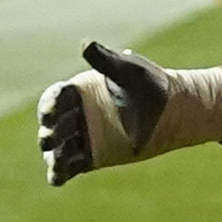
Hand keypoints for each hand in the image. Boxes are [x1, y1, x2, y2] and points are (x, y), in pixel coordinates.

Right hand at [37, 40, 214, 184]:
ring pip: (56, 149)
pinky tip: (56, 177)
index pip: (54, 98)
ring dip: (52, 155)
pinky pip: (67, 169)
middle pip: (52, 126)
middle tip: (50, 137)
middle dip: (48, 132)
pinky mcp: (89, 158)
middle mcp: (75, 115)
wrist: (173, 111)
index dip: (49, 104)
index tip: (52, 110)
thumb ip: (106, 61)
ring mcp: (81, 138)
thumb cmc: (151, 85)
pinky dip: (58, 174)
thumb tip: (85, 44)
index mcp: (78, 92)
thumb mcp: (128, 70)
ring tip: (56, 158)